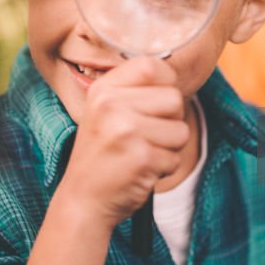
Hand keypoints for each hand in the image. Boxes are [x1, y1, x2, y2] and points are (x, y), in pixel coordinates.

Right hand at [56, 56, 188, 230]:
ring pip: (181, 129)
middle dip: (170, 120)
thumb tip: (172, 73)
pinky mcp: (141, 158)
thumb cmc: (103, 154)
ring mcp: (126, 131)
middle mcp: (112, 105)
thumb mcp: (106, 111)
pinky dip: (164, 168)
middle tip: (145, 136)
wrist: (83, 199)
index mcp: (103, 89)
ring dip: (169, 147)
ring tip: (142, 153)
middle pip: (174, 98)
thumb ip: (134, 90)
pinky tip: (141, 170)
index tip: (156, 102)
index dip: (165, 82)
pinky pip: (176, 157)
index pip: (152, 65)